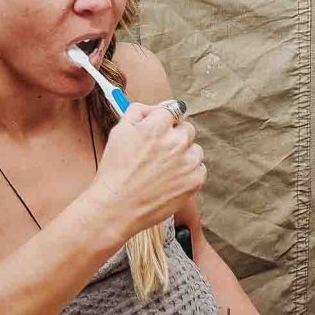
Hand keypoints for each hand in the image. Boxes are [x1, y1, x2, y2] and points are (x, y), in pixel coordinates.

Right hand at [85, 102, 204, 243]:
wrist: (117, 206)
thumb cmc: (115, 171)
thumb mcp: (119, 131)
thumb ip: (138, 111)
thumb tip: (156, 107)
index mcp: (157, 126)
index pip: (173, 110)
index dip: (165, 120)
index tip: (162, 128)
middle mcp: (176, 141)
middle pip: (187, 129)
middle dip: (175, 136)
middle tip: (158, 153)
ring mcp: (188, 161)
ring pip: (195, 149)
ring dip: (184, 155)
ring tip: (163, 169)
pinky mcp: (195, 180)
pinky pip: (199, 168)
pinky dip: (188, 173)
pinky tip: (170, 180)